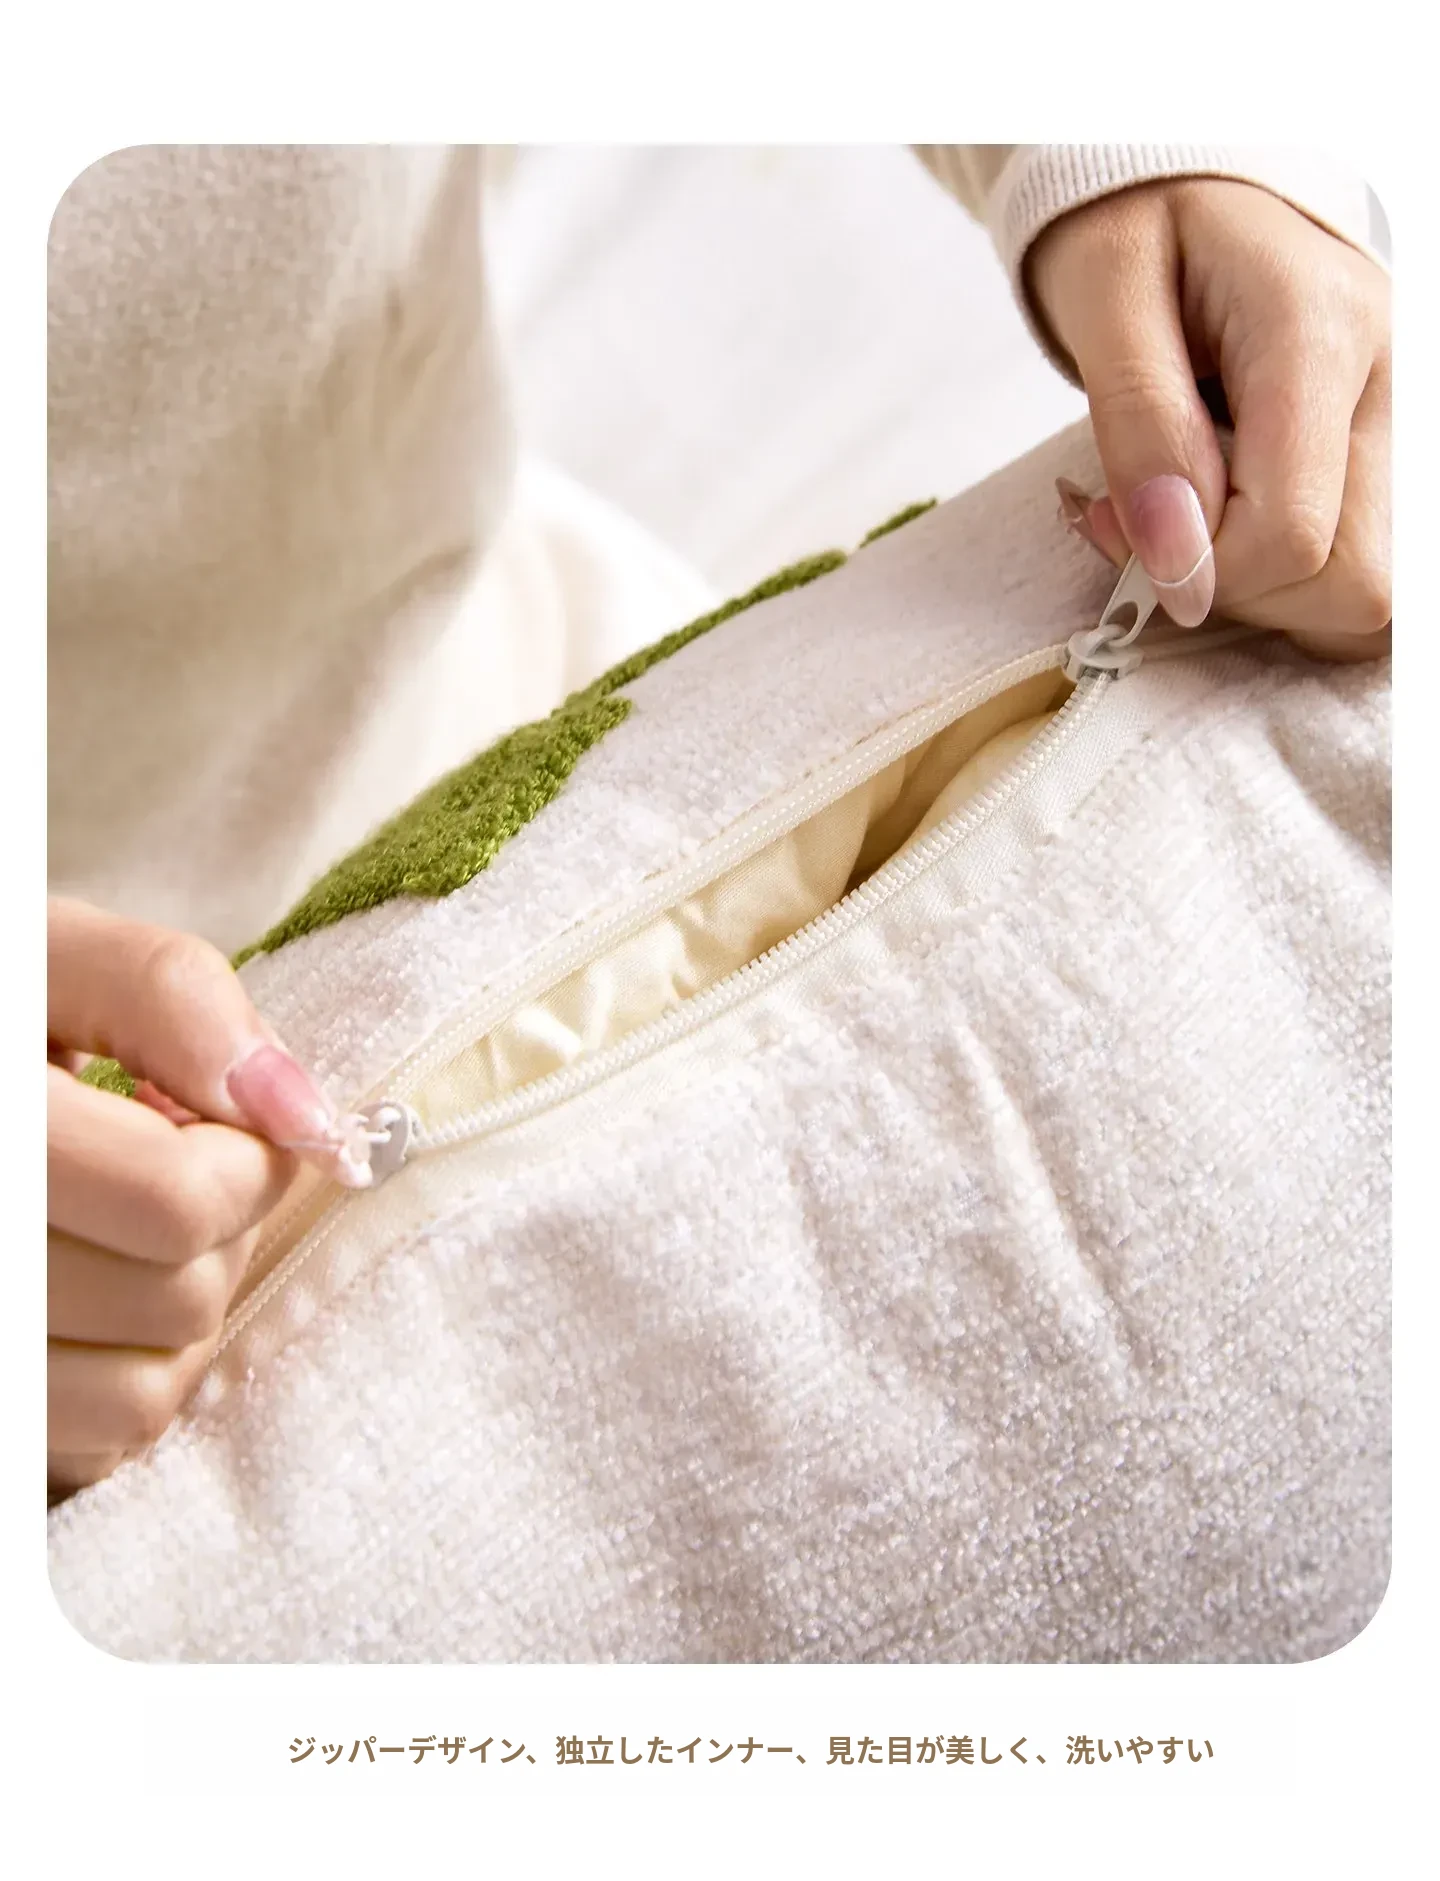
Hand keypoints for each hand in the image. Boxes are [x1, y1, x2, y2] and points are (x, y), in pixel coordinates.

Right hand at [47, 897, 367, 1495]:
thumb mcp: (44, 958)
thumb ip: (166, 997)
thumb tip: (299, 1114)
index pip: (176, 1200)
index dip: (245, 1157)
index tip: (222, 1120)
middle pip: (176, 1295)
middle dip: (217, 1225)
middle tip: (168, 1162)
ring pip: (149, 1387)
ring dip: (182, 1303)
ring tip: (130, 1226)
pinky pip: (106, 1437)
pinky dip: (134, 1369)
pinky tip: (99, 1287)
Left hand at [1030, 178, 1389, 661]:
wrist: (1181, 188)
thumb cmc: (1133, 231)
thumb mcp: (1103, 303)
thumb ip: (1140, 430)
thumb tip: (1178, 570)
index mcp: (1324, 329)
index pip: (1292, 531)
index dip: (1195, 567)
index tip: (1113, 522)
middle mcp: (1396, 381)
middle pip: (1355, 581)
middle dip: (1237, 588)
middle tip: (1153, 527)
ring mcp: (1406, 422)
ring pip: (1371, 593)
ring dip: (1269, 593)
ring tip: (1197, 520)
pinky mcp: (1395, 452)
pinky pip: (1365, 572)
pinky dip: (1293, 582)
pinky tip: (1235, 526)